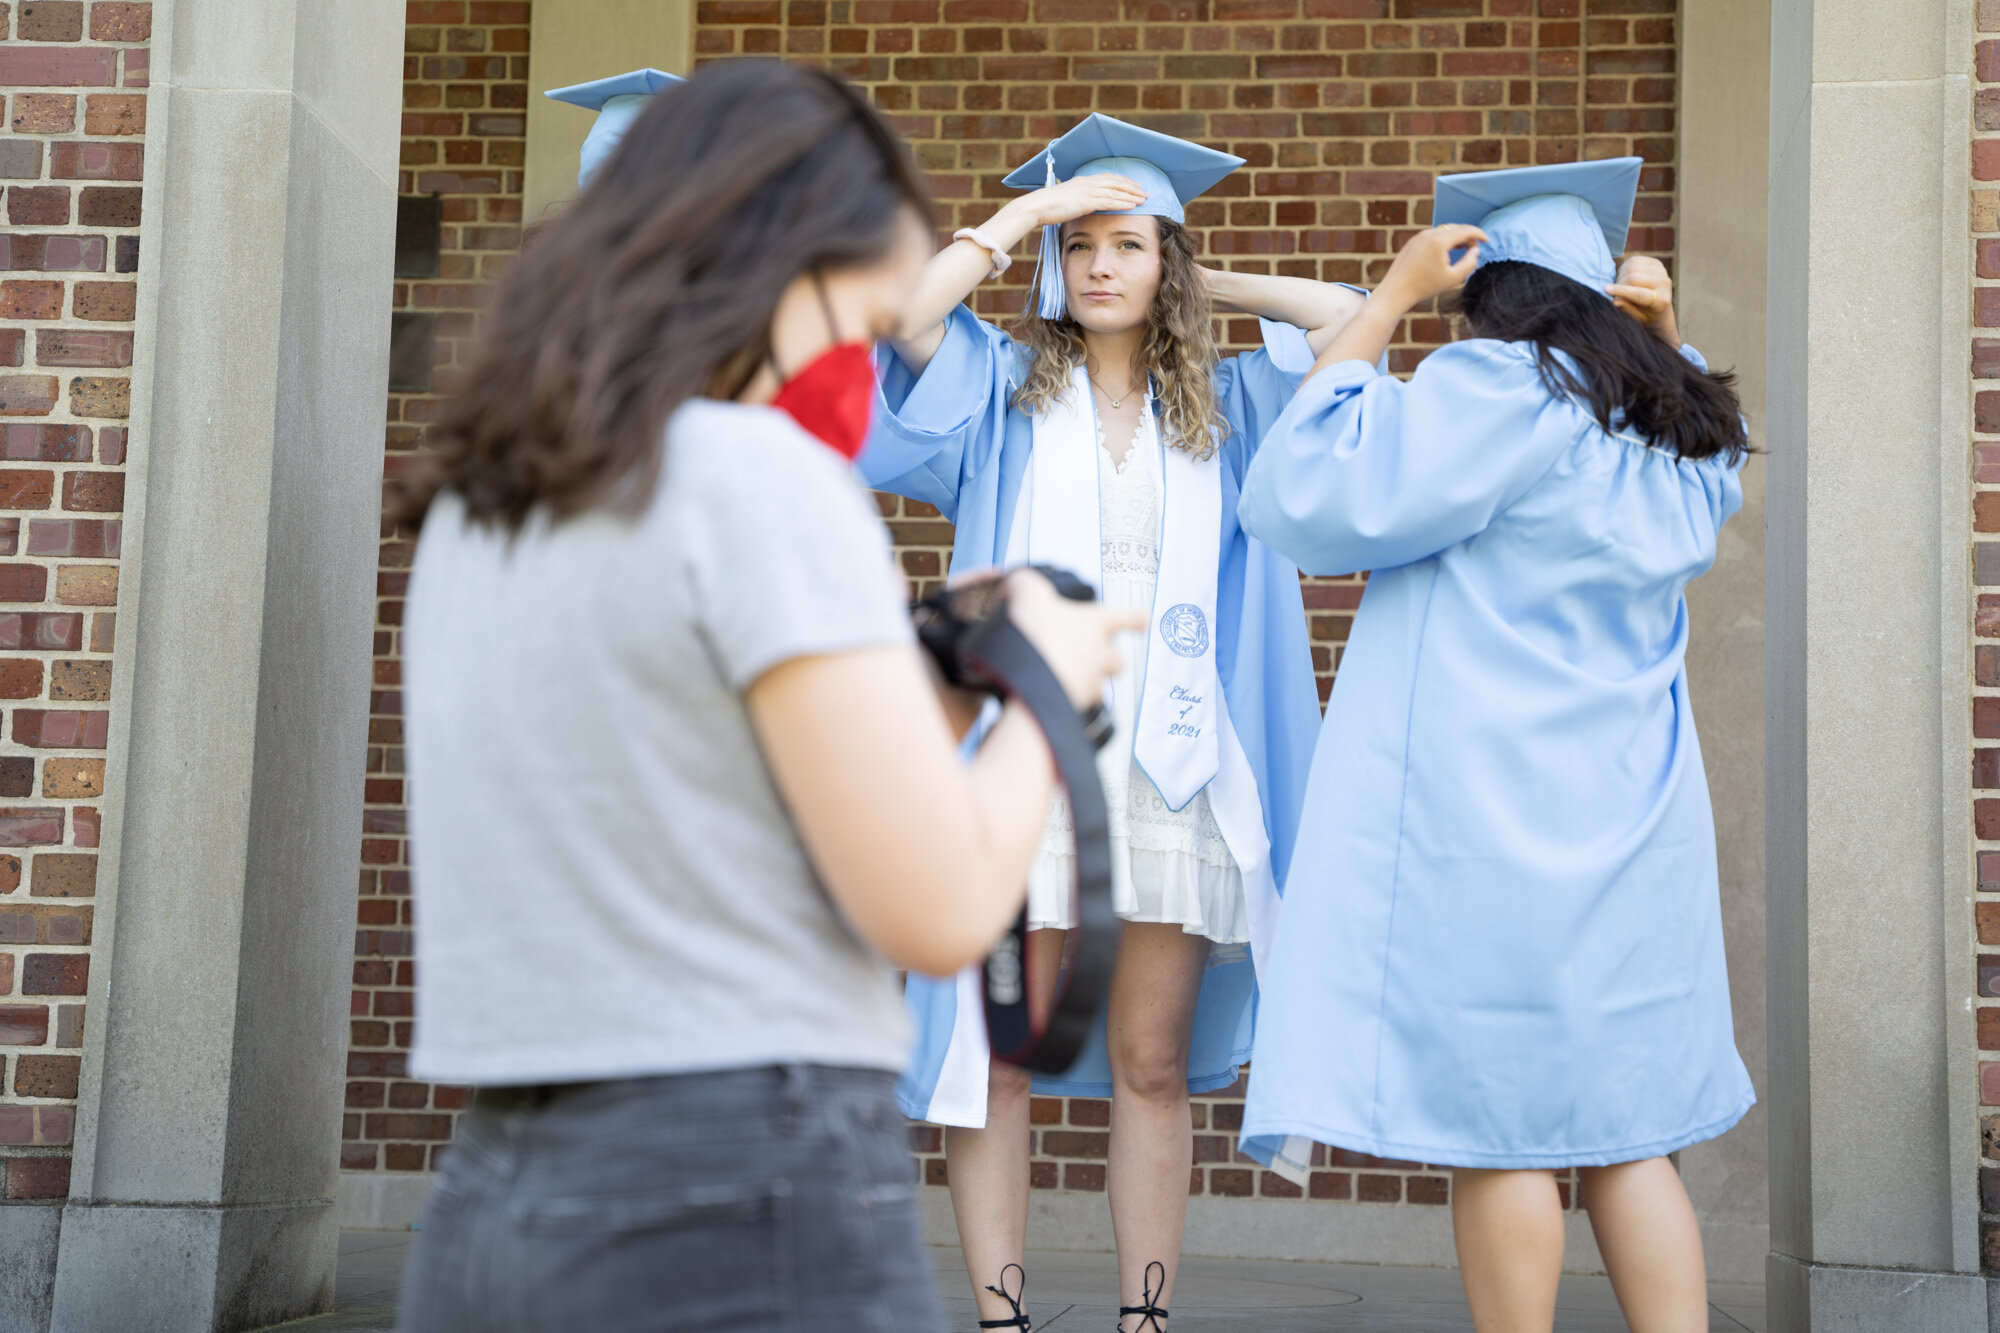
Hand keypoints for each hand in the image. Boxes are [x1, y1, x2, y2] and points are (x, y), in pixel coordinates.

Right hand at [1001, 568, 1142, 708]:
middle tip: (1092, 657)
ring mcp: (1091, 684)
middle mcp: (1100, 655)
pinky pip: (1080, 706)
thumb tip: (1020, 582)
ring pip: (1100, 687)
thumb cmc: (1038, 635)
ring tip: (1068, 679)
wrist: (1031, 681)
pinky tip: (1052, 697)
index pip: (1128, 617)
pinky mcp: (1076, 706)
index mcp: (1096, 624)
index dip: (1135, 618)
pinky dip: (1070, 702)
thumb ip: (1027, 584)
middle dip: (1108, 660)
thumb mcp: (1028, 594)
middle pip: (1117, 659)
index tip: (1144, 620)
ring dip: (1090, 684)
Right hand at [1023, 173, 1149, 228]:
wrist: (1036, 206)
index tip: (1133, 185)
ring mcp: (1087, 191)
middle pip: (1115, 182)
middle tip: (1145, 192)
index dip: (1122, 181)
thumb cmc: (1046, 206)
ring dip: (1131, 195)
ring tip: (1144, 199)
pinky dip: (1122, 203)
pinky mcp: (1086, 201)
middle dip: (1132, 187)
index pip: (1107, 178)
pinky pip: (1109, 201)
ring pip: (1115, 191)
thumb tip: (1081, 206)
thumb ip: (1076, 200)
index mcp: (1082, 181)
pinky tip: (1132, 206)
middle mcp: (1087, 183)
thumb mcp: (1065, 200)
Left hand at [1376, 224, 1486, 308]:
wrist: (1396, 291)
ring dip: (1455, 237)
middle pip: (1455, 228)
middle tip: (1475, 248)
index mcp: (1440, 241)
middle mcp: (1429, 234)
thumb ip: (1470, 263)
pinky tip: (1446, 250)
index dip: (1479, 234)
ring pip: (1443, 231)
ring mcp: (1419, 236)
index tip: (1487, 240)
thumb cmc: (1424, 287)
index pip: (1465, 230)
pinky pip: (1432, 236)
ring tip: (1463, 248)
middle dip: (1468, 236)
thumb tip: (1476, 251)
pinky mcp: (1412, 242)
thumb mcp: (1453, 278)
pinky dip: (1443, 240)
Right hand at [1607, 255, 1679, 347]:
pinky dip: (1625, 267)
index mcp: (1661, 300)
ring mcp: (1662, 271)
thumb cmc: (1645, 313)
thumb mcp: (1636, 317)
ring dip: (1621, 275)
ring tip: (1621, 284)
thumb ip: (1626, 308)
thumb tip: (1615, 300)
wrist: (1660, 303)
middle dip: (1619, 284)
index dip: (1621, 291)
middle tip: (1615, 291)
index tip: (1605, 289)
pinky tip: (1626, 276)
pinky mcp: (1656, 263)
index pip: (1639, 294)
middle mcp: (1664, 284)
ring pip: (1633, 266)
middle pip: (1633, 277)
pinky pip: (1634, 260)